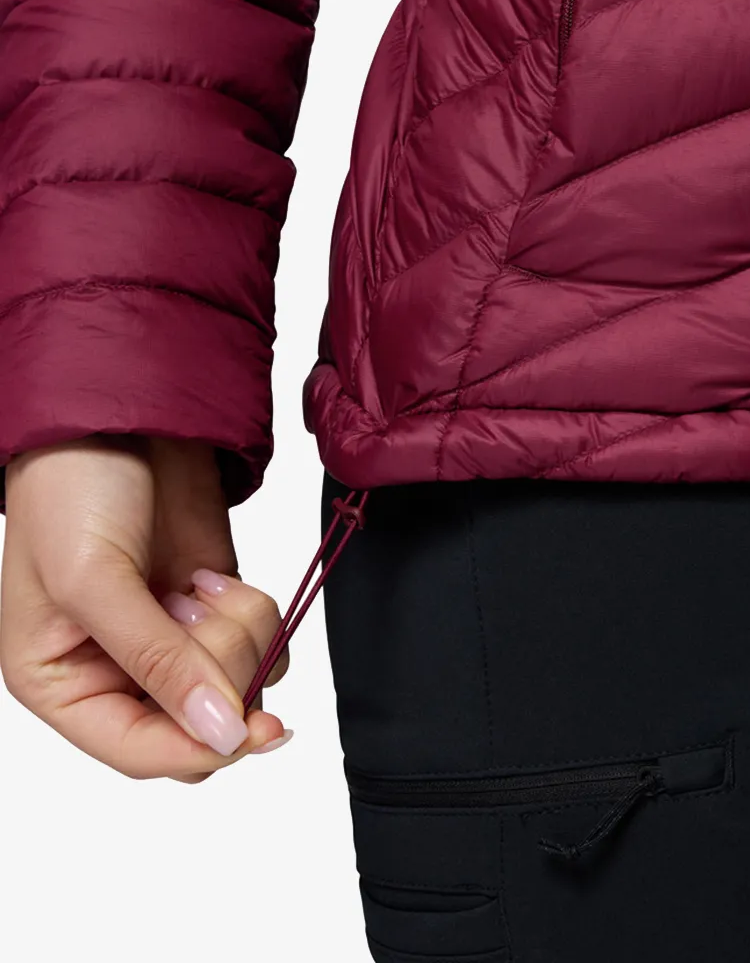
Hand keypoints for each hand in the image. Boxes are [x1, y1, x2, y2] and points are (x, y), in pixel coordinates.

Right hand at [0, 434, 289, 780]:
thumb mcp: (95, 584)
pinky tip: (212, 575)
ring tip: (193, 584)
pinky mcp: (218, 608)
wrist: (123, 418)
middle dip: (218, 671)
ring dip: (236, 633)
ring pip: (242, 684)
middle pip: (204, 725)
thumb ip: (156, 665)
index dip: (199, 747)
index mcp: (64, 684)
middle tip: (191, 611)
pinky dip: (256, 611)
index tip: (250, 728)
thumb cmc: (73, 494)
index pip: (141, 752)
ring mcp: (176, 640)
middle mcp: (121, 672)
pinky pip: (265, 644)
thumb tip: (217, 734)